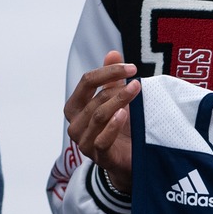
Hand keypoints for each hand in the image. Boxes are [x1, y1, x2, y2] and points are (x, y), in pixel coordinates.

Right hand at [64, 52, 138, 195]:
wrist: (127, 161)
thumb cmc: (119, 128)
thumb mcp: (116, 100)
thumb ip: (112, 78)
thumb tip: (112, 52)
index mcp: (75, 107)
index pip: (86, 82)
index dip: (108, 72)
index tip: (131, 67)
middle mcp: (75, 124)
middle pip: (94, 99)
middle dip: (117, 88)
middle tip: (137, 82)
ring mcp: (84, 142)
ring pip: (98, 116)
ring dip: (119, 102)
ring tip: (134, 92)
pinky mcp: (97, 156)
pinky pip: (102, 139)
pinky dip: (113, 125)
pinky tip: (125, 115)